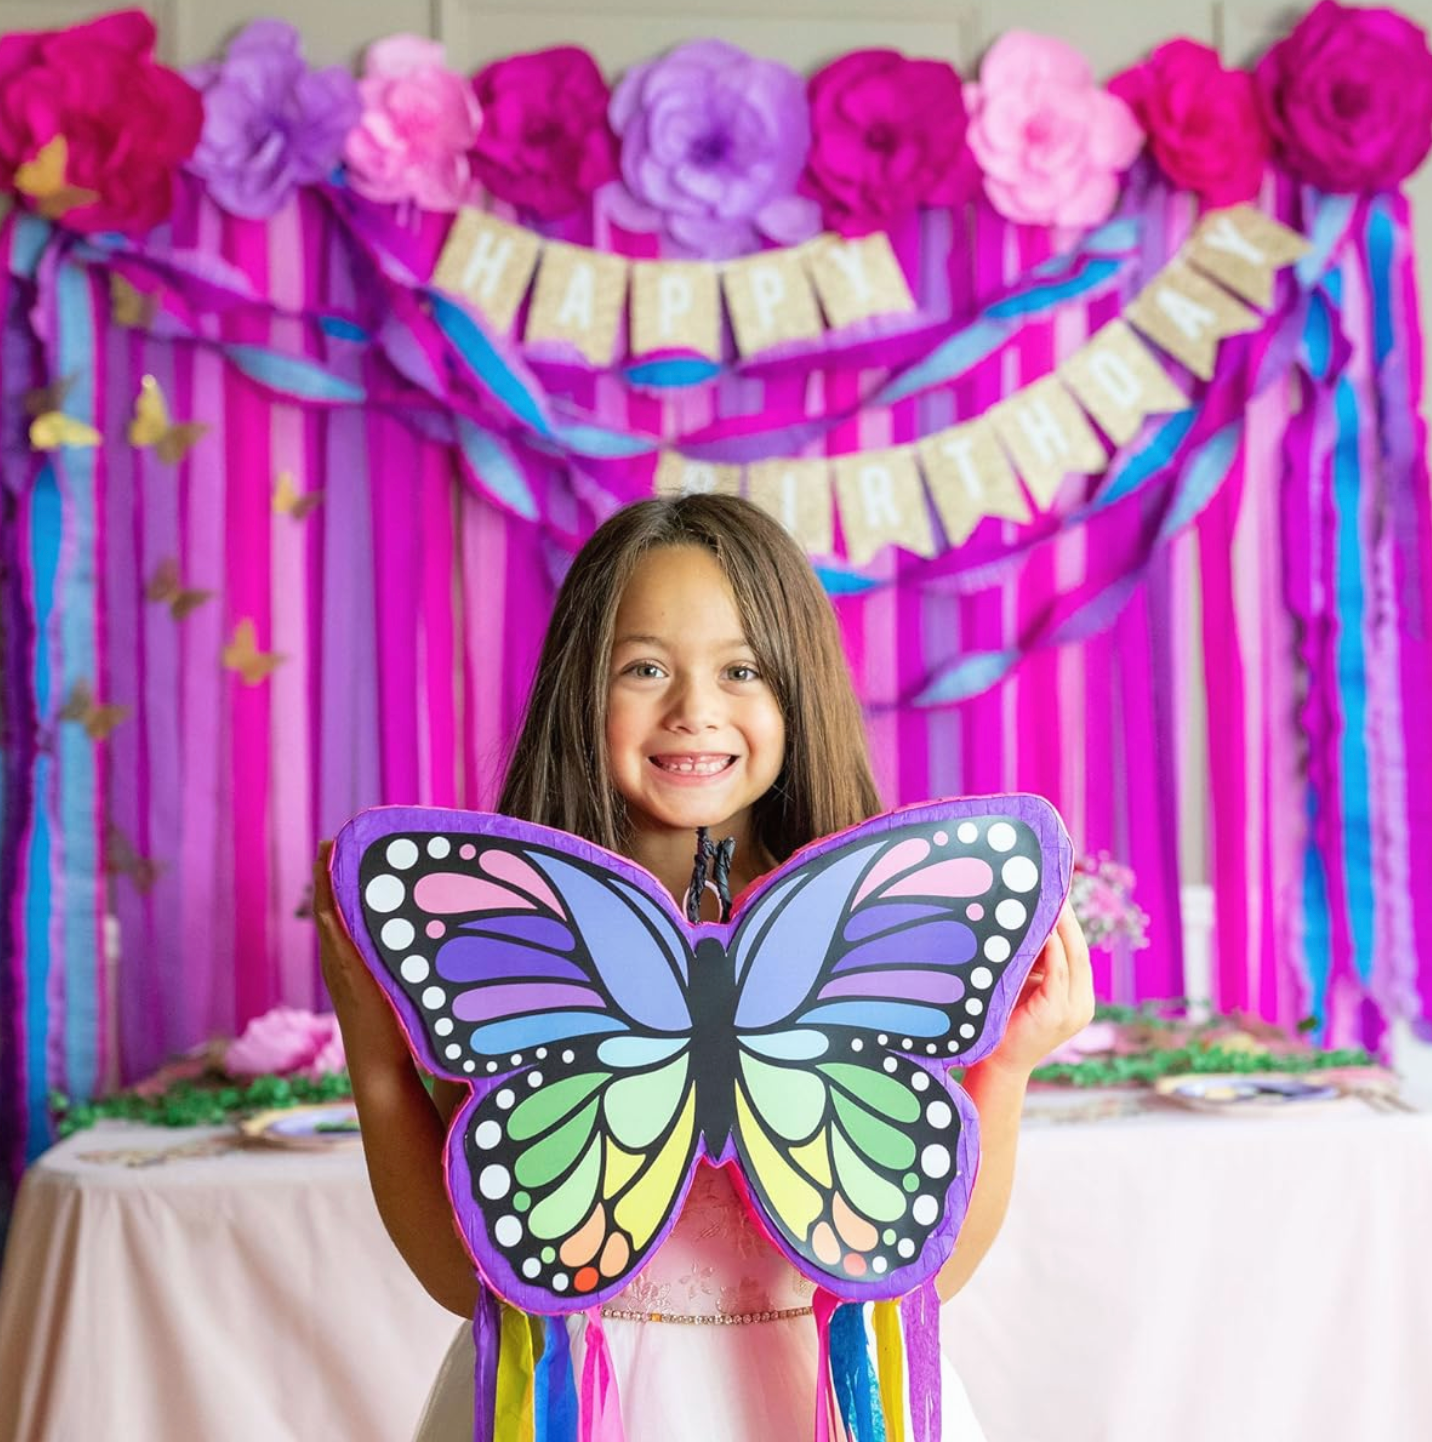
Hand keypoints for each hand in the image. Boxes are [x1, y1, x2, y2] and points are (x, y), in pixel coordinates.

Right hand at [312, 841, 410, 1068]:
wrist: (383, 1068)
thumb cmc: (401, 1036)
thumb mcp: (407, 990)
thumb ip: (417, 966)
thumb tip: (449, 943)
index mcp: (353, 965)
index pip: (342, 918)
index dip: (339, 888)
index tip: (344, 855)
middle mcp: (341, 963)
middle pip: (329, 910)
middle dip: (329, 876)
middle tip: (332, 841)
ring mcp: (340, 967)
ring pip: (328, 916)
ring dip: (326, 883)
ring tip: (329, 849)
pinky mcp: (347, 972)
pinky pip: (332, 932)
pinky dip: (328, 907)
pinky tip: (328, 882)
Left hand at [982, 903, 1094, 1077]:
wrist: (996, 1065)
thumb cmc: (1003, 1023)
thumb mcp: (1025, 988)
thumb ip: (1034, 964)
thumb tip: (1027, 924)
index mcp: (1077, 997)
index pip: (1078, 952)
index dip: (1069, 923)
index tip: (1057, 894)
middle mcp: (1081, 1004)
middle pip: (1079, 951)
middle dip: (1068, 919)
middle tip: (1054, 888)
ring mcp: (1072, 1010)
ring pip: (1071, 958)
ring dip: (1060, 928)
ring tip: (1047, 900)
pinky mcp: (1056, 1013)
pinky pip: (1058, 973)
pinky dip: (1051, 949)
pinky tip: (1042, 929)